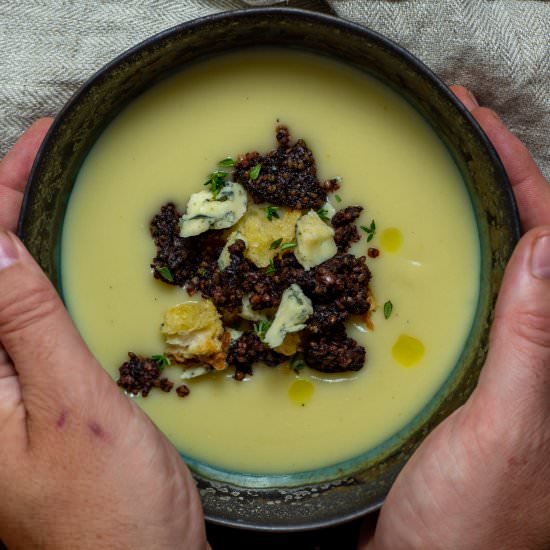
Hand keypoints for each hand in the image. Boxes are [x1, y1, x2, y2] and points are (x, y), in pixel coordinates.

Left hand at [0, 123, 206, 548]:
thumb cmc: (109, 514)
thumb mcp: (72, 408)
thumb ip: (26, 324)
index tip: (36, 144)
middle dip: (3, 205)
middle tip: (42, 153)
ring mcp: (1, 388)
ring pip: (3, 288)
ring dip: (20, 233)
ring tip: (44, 186)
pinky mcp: (32, 391)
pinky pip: (27, 314)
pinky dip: (42, 273)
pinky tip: (59, 256)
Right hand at [360, 88, 549, 548]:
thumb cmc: (471, 527)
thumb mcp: (506, 433)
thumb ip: (534, 344)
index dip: (523, 176)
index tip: (480, 124)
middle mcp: (536, 352)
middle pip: (526, 244)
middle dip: (497, 179)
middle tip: (456, 131)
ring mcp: (496, 363)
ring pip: (489, 269)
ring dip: (467, 216)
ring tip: (435, 174)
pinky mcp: (460, 378)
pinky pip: (457, 305)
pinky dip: (439, 268)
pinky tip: (413, 253)